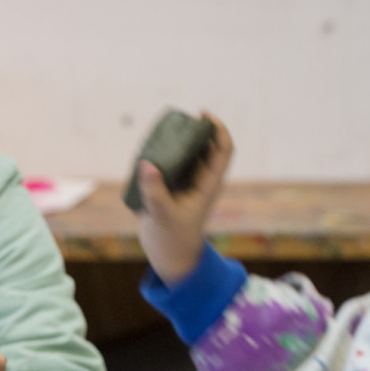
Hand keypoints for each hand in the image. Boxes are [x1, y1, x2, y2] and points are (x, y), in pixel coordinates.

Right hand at [133, 112, 233, 284]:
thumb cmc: (172, 238)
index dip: (218, 129)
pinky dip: (161, 153)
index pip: (223, 150)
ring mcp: (186, 182)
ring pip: (186, 152)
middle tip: (176, 121)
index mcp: (209, 185)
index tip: (202, 115)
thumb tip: (147, 164)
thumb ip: (154, 191)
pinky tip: (147, 150)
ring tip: (160, 133)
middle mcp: (200, 180)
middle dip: (194, 129)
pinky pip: (169, 162)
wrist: (168, 255)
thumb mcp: (162, 215)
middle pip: (204, 145)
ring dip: (176, 140)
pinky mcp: (170, 186)